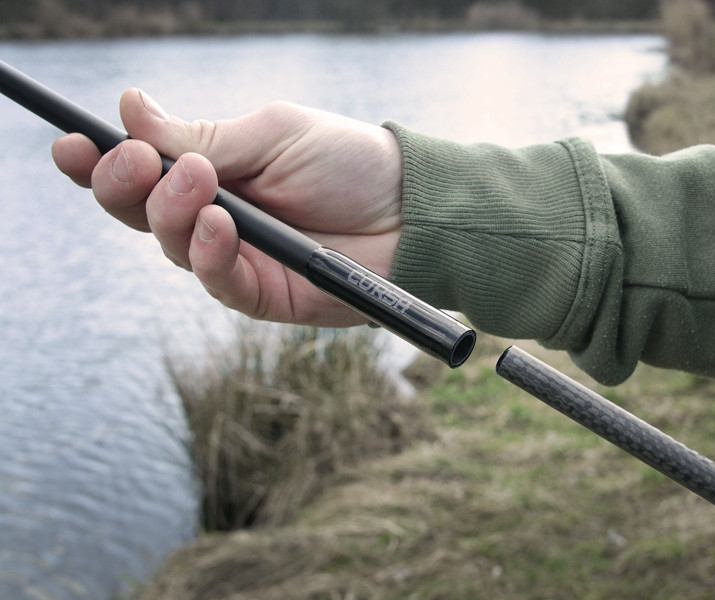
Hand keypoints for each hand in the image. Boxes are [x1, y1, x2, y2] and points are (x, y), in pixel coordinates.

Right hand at [51, 89, 402, 326]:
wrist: (410, 210)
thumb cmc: (347, 163)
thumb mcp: (273, 134)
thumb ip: (204, 134)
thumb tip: (130, 108)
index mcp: (212, 172)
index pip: (141, 172)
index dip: (100, 162)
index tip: (70, 142)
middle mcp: (213, 217)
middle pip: (140, 213)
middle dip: (126, 187)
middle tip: (139, 162)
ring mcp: (235, 259)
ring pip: (171, 246)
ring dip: (172, 213)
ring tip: (196, 182)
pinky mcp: (263, 294)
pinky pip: (218, 280)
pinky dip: (210, 253)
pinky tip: (219, 226)